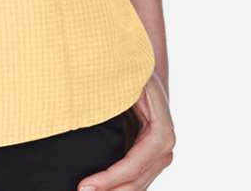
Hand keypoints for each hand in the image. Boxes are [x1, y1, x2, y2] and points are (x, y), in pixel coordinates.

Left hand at [77, 72, 173, 190]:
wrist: (148, 71)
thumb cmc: (135, 71)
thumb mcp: (127, 78)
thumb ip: (114, 92)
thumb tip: (89, 103)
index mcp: (161, 131)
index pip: (135, 164)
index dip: (111, 177)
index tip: (86, 185)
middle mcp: (164, 148)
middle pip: (136, 180)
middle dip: (109, 190)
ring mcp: (159, 156)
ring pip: (136, 184)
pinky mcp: (149, 158)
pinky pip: (134, 178)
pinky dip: (117, 186)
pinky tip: (98, 188)